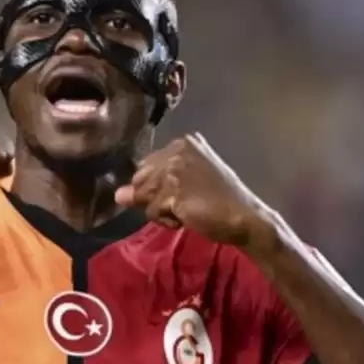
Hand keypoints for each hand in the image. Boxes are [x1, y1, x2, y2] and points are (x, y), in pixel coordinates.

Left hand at [114, 134, 271, 246]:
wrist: (245, 218)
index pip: (146, 166)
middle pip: (141, 179)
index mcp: (183, 142)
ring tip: (187, 211)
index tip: (183, 195)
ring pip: (144, 195)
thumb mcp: (185, 186)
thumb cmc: (219, 202)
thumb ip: (153, 186)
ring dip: (162, 211)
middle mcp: (177, 149)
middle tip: (186, 204)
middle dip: (156, 198)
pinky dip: (166, 220)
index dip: (157, 188)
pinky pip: (152, 210)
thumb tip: (118, 195)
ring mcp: (175, 168)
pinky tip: (187, 217)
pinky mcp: (174, 189)